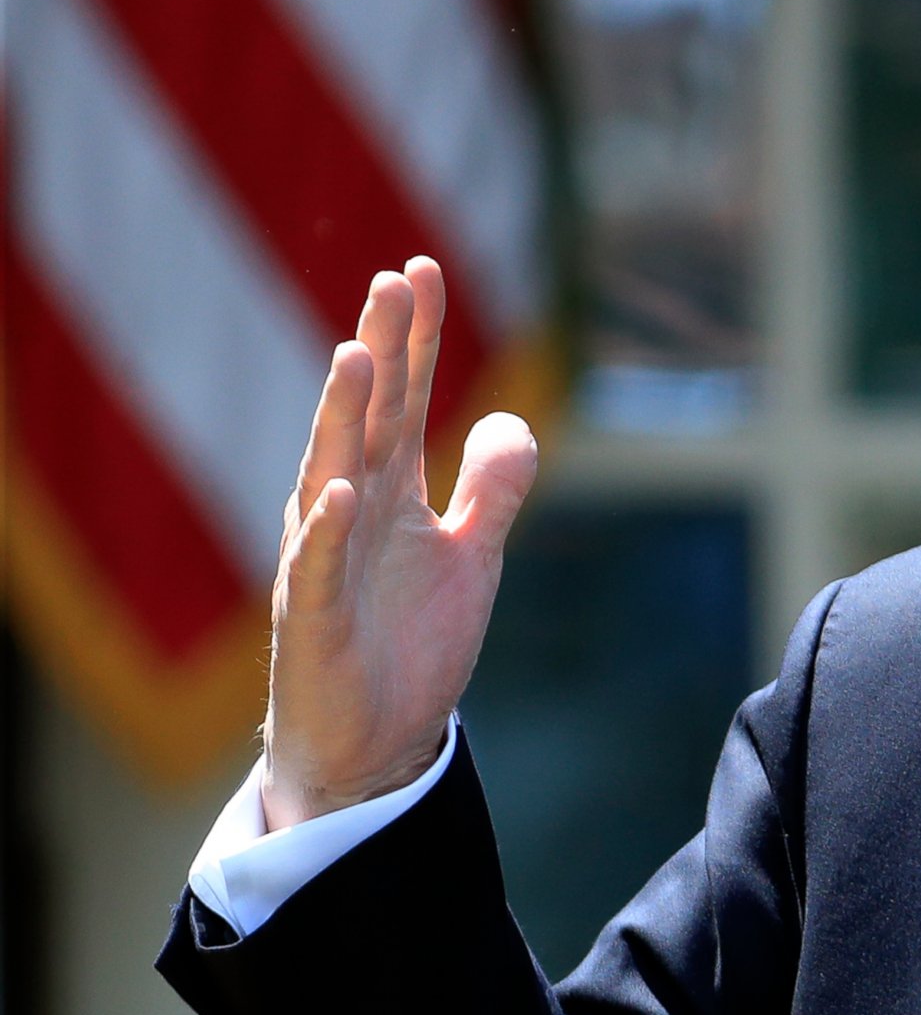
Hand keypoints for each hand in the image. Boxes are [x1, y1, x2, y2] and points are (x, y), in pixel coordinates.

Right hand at [261, 258, 538, 827]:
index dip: (416, 339)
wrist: (374, 745)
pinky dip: (328, 530)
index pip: (404, 400)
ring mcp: (326, 562)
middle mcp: (351, 513)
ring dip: (343, 416)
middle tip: (393, 280)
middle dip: (381, 351)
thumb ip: (491, 492)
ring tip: (357, 354)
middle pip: (367, 417)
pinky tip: (342, 489)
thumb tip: (510, 421)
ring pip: (331, 474)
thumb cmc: (409, 646)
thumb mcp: (471, 559)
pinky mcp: (316, 620)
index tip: (422, 268)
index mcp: (390, 494)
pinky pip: (320, 568)